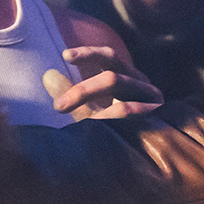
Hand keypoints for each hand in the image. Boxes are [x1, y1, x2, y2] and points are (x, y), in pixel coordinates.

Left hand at [42, 46, 162, 119]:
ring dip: (93, 102)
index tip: (66, 56)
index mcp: (125, 76)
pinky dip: (113, 117)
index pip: (108, 57)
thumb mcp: (92, 109)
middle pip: (112, 77)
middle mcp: (139, 83)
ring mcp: (150, 99)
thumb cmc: (117, 127)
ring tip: (70, 115)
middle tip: (58, 106)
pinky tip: (99, 122)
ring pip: (121, 96)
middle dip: (83, 90)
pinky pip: (133, 112)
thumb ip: (73, 94)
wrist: (150, 149)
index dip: (89, 53)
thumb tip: (47, 75)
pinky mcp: (155, 115)